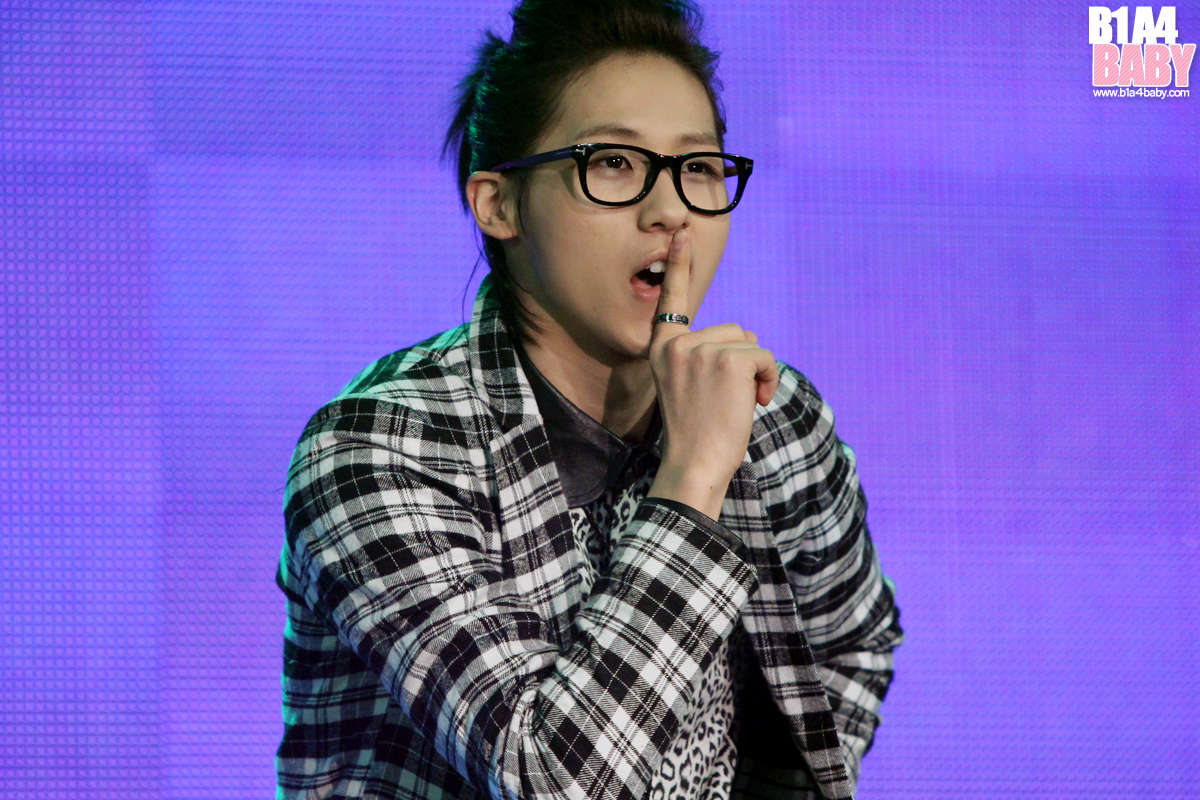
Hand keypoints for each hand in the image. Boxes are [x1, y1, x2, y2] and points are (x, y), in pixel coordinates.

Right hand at [646, 229, 779, 520]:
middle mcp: (677, 344)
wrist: (695, 464)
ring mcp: (700, 350)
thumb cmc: (697, 433)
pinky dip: (767, 380)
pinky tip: (752, 403)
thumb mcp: (687, 385)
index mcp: (662, 348)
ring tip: (736, 405)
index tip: (683, 232)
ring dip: (755, 374)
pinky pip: (764, 357)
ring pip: (750, 345)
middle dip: (742, 364)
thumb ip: (702, 356)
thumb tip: (744, 340)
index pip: (671, 299)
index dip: (679, 264)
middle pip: (734, 332)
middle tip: (725, 401)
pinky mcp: (727, 360)